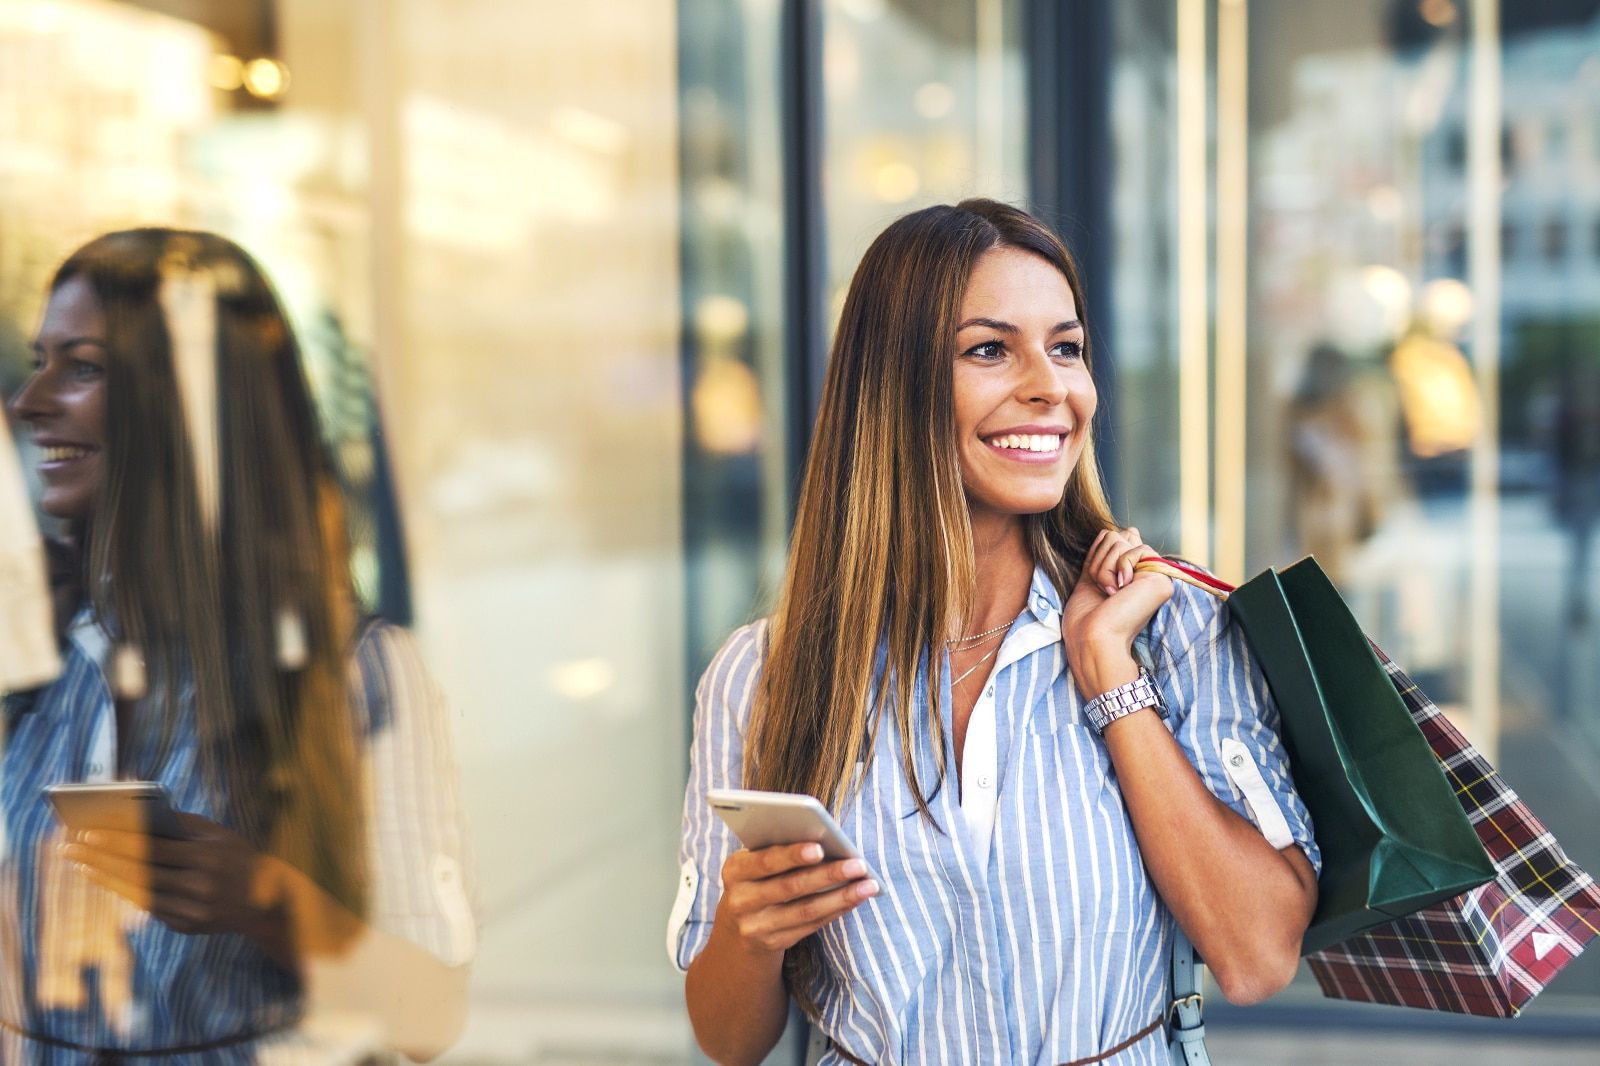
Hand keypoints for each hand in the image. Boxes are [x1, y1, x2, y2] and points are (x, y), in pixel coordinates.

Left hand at [61, 813, 278, 938]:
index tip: (88, 832)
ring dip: (107, 878)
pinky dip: (127, 892)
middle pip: (139, 872)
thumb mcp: (220, 835)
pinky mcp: (186, 927)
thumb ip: (183, 825)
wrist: (270, 903)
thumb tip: (138, 816)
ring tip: (82, 865)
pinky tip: (109, 880)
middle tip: (72, 848)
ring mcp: (192, 912)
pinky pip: (149, 907)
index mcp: (208, 858)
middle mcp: (200, 887)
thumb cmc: (239, 858)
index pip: (153, 848)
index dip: (118, 841)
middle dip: (101, 859)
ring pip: (139, 894)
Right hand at [715, 843, 877, 956]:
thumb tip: (826, 841)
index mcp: (734, 871)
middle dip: (828, 875)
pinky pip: (810, 926)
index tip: (820, 848)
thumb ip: (777, 850)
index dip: (792, 855)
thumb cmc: (756, 879)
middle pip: (790, 887)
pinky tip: (855, 899)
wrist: (735, 927)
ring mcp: (756, 927)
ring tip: (868, 884)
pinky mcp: (773, 943)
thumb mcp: (753, 863)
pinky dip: (836, 910)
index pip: (765, 861)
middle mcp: (741, 901)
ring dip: (841, 897)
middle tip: (858, 864)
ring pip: (805, 911)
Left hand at [1062, 527, 1173, 695]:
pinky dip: (1117, 568)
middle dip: (1097, 560)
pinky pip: (1134, 549)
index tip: (1096, 581)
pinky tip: (1120, 591)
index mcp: (1132, 575)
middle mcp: (1146, 574)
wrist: (1091, 640)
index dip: (1099, 554)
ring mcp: (1155, 576)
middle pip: (1115, 535)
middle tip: (1102, 590)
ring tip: (1110, 594)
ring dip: (1103, 567)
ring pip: (1120, 539)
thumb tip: (1133, 530)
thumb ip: (1109, 553)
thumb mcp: (1093, 577)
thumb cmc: (1086, 619)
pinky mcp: (1162, 578)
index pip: (1117, 538)